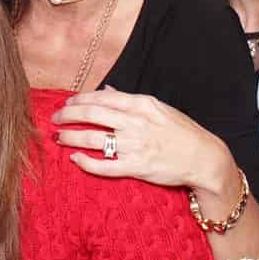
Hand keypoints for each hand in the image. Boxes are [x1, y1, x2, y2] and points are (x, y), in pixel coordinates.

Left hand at [52, 87, 238, 201]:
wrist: (204, 158)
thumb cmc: (182, 132)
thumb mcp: (158, 108)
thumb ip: (129, 100)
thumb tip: (106, 91)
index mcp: (141, 105)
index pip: (102, 98)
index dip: (80, 100)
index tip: (67, 103)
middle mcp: (136, 123)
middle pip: (93, 115)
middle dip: (69, 116)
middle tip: (54, 118)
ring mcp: (135, 146)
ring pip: (94, 139)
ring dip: (72, 136)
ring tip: (58, 137)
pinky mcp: (137, 168)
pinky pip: (105, 166)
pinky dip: (87, 162)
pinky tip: (75, 158)